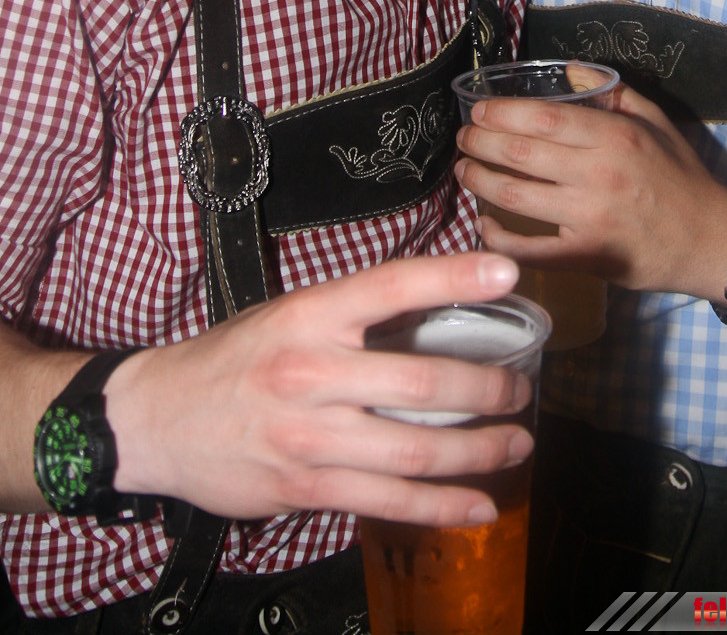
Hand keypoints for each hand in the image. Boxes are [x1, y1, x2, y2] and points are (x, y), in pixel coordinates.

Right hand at [106, 252, 532, 527]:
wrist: (156, 419)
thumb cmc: (233, 360)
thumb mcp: (289, 316)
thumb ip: (353, 317)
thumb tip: (433, 312)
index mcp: (310, 314)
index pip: (392, 285)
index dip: (454, 277)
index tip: (506, 273)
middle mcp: (312, 371)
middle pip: (420, 379)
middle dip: (486, 387)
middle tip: (520, 389)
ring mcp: (309, 434)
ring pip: (414, 446)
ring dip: (478, 450)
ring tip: (515, 443)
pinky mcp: (305, 486)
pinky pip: (388, 499)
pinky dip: (441, 505)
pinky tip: (478, 504)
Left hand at [455, 85, 726, 296]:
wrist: (710, 240)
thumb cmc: (682, 178)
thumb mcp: (655, 122)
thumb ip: (612, 93)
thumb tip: (570, 70)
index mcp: (614, 137)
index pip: (543, 118)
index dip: (501, 113)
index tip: (478, 111)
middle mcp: (598, 174)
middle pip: (521, 153)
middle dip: (480, 143)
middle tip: (463, 139)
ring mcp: (589, 218)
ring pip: (516, 197)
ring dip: (480, 182)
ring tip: (464, 171)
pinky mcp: (585, 256)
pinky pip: (529, 249)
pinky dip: (498, 238)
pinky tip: (484, 225)